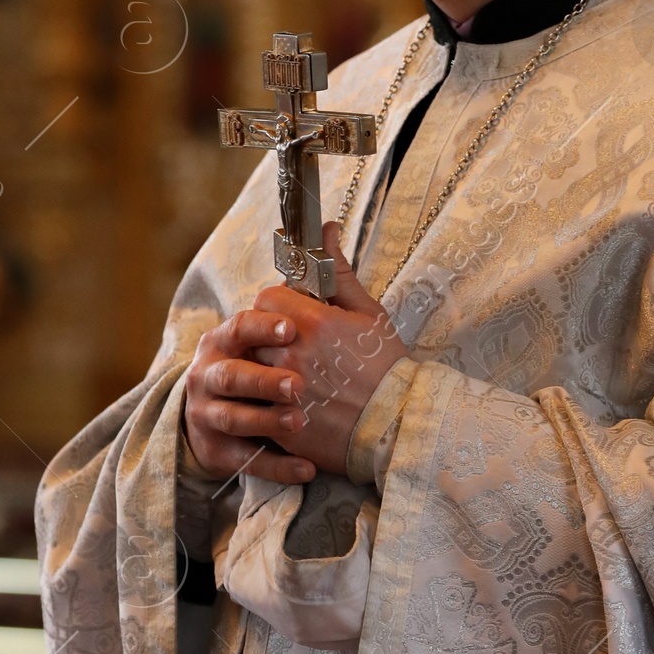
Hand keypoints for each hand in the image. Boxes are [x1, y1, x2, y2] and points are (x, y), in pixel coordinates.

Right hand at [183, 302, 315, 486]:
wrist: (231, 417)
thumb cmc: (275, 361)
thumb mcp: (293, 325)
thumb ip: (311, 285)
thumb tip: (328, 233)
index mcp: (226, 339)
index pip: (240, 326)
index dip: (263, 327)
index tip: (292, 329)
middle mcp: (209, 373)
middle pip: (231, 374)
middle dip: (263, 380)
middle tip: (299, 385)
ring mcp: (208, 414)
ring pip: (233, 418)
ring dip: (266, 421)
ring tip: (300, 423)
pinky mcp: (217, 450)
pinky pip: (246, 460)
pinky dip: (276, 466)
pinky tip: (306, 468)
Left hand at [248, 225, 407, 476]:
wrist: (401, 424)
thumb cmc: (387, 366)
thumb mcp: (369, 313)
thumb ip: (338, 271)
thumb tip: (325, 228)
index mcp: (311, 322)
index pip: (266, 298)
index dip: (280, 304)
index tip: (297, 316)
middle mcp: (291, 354)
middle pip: (253, 334)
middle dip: (269, 337)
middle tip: (298, 347)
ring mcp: (284, 392)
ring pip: (252, 370)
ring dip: (266, 370)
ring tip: (297, 377)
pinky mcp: (282, 424)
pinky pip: (258, 406)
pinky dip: (269, 404)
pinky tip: (296, 404)